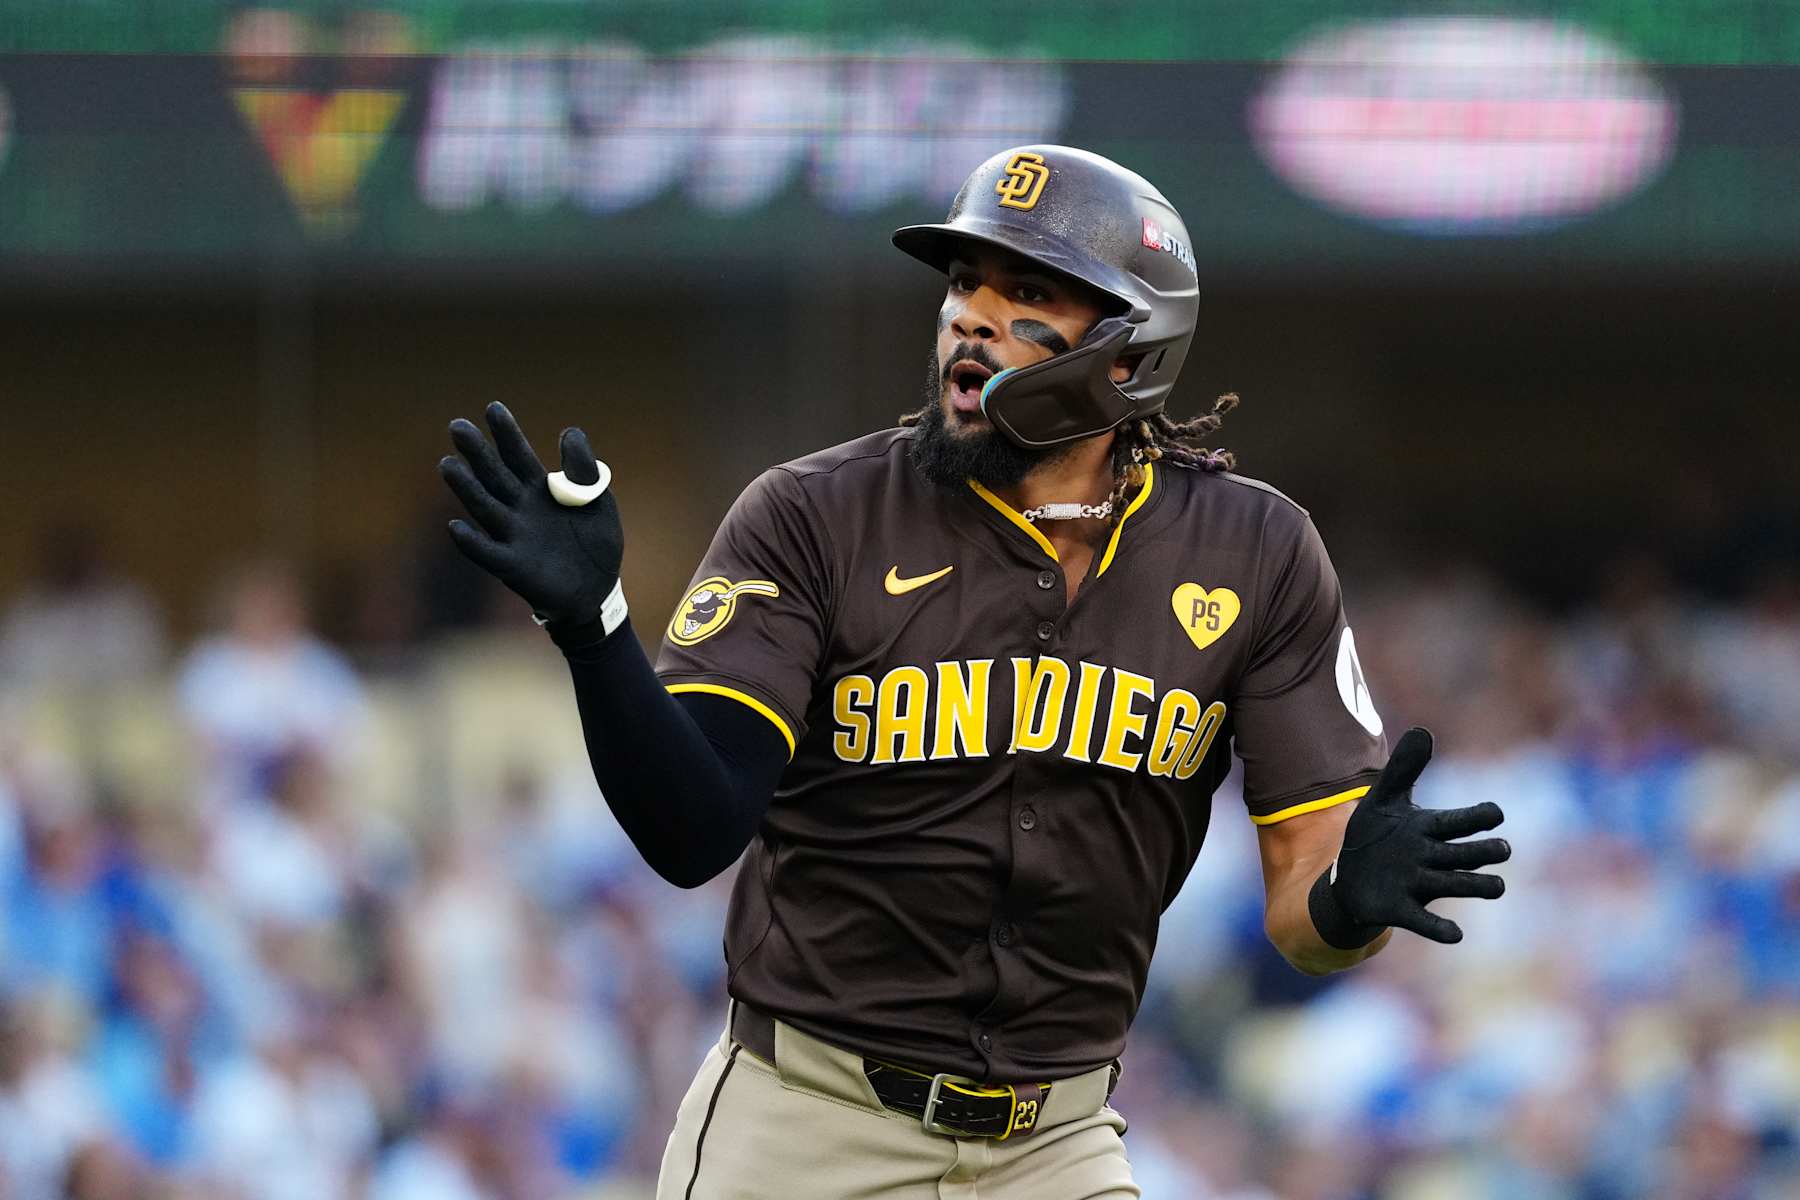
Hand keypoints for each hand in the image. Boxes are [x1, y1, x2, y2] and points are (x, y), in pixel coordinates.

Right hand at [438, 402, 623, 634]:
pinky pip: (488, 553)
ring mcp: (513, 536)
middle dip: (477, 452)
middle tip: (457, 426)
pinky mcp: (512, 566)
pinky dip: (472, 543)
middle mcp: (520, 508)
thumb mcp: (598, 501)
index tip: (493, 408)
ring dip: (466, 488)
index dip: (506, 433)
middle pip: (495, 476)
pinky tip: (456, 527)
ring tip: (448, 465)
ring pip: (485, 508)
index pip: (519, 455)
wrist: (597, 590)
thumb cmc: (595, 543)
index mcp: (540, 488)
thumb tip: (570, 431)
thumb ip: (583, 470)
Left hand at [1312, 727, 1509, 946]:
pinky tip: (1455, 934)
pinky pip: (1424, 921)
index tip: (1495, 812)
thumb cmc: (1376, 835)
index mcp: (1428, 829)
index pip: (1457, 821)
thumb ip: (1404, 768)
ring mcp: (1418, 885)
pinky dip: (1440, 928)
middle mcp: (1430, 858)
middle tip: (1503, 848)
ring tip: (1499, 886)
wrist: (1350, 878)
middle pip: (1462, 854)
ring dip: (1476, 886)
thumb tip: (1423, 730)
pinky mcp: (1402, 910)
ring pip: (1453, 884)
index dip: (1475, 818)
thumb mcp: (1384, 799)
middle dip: (1482, 851)